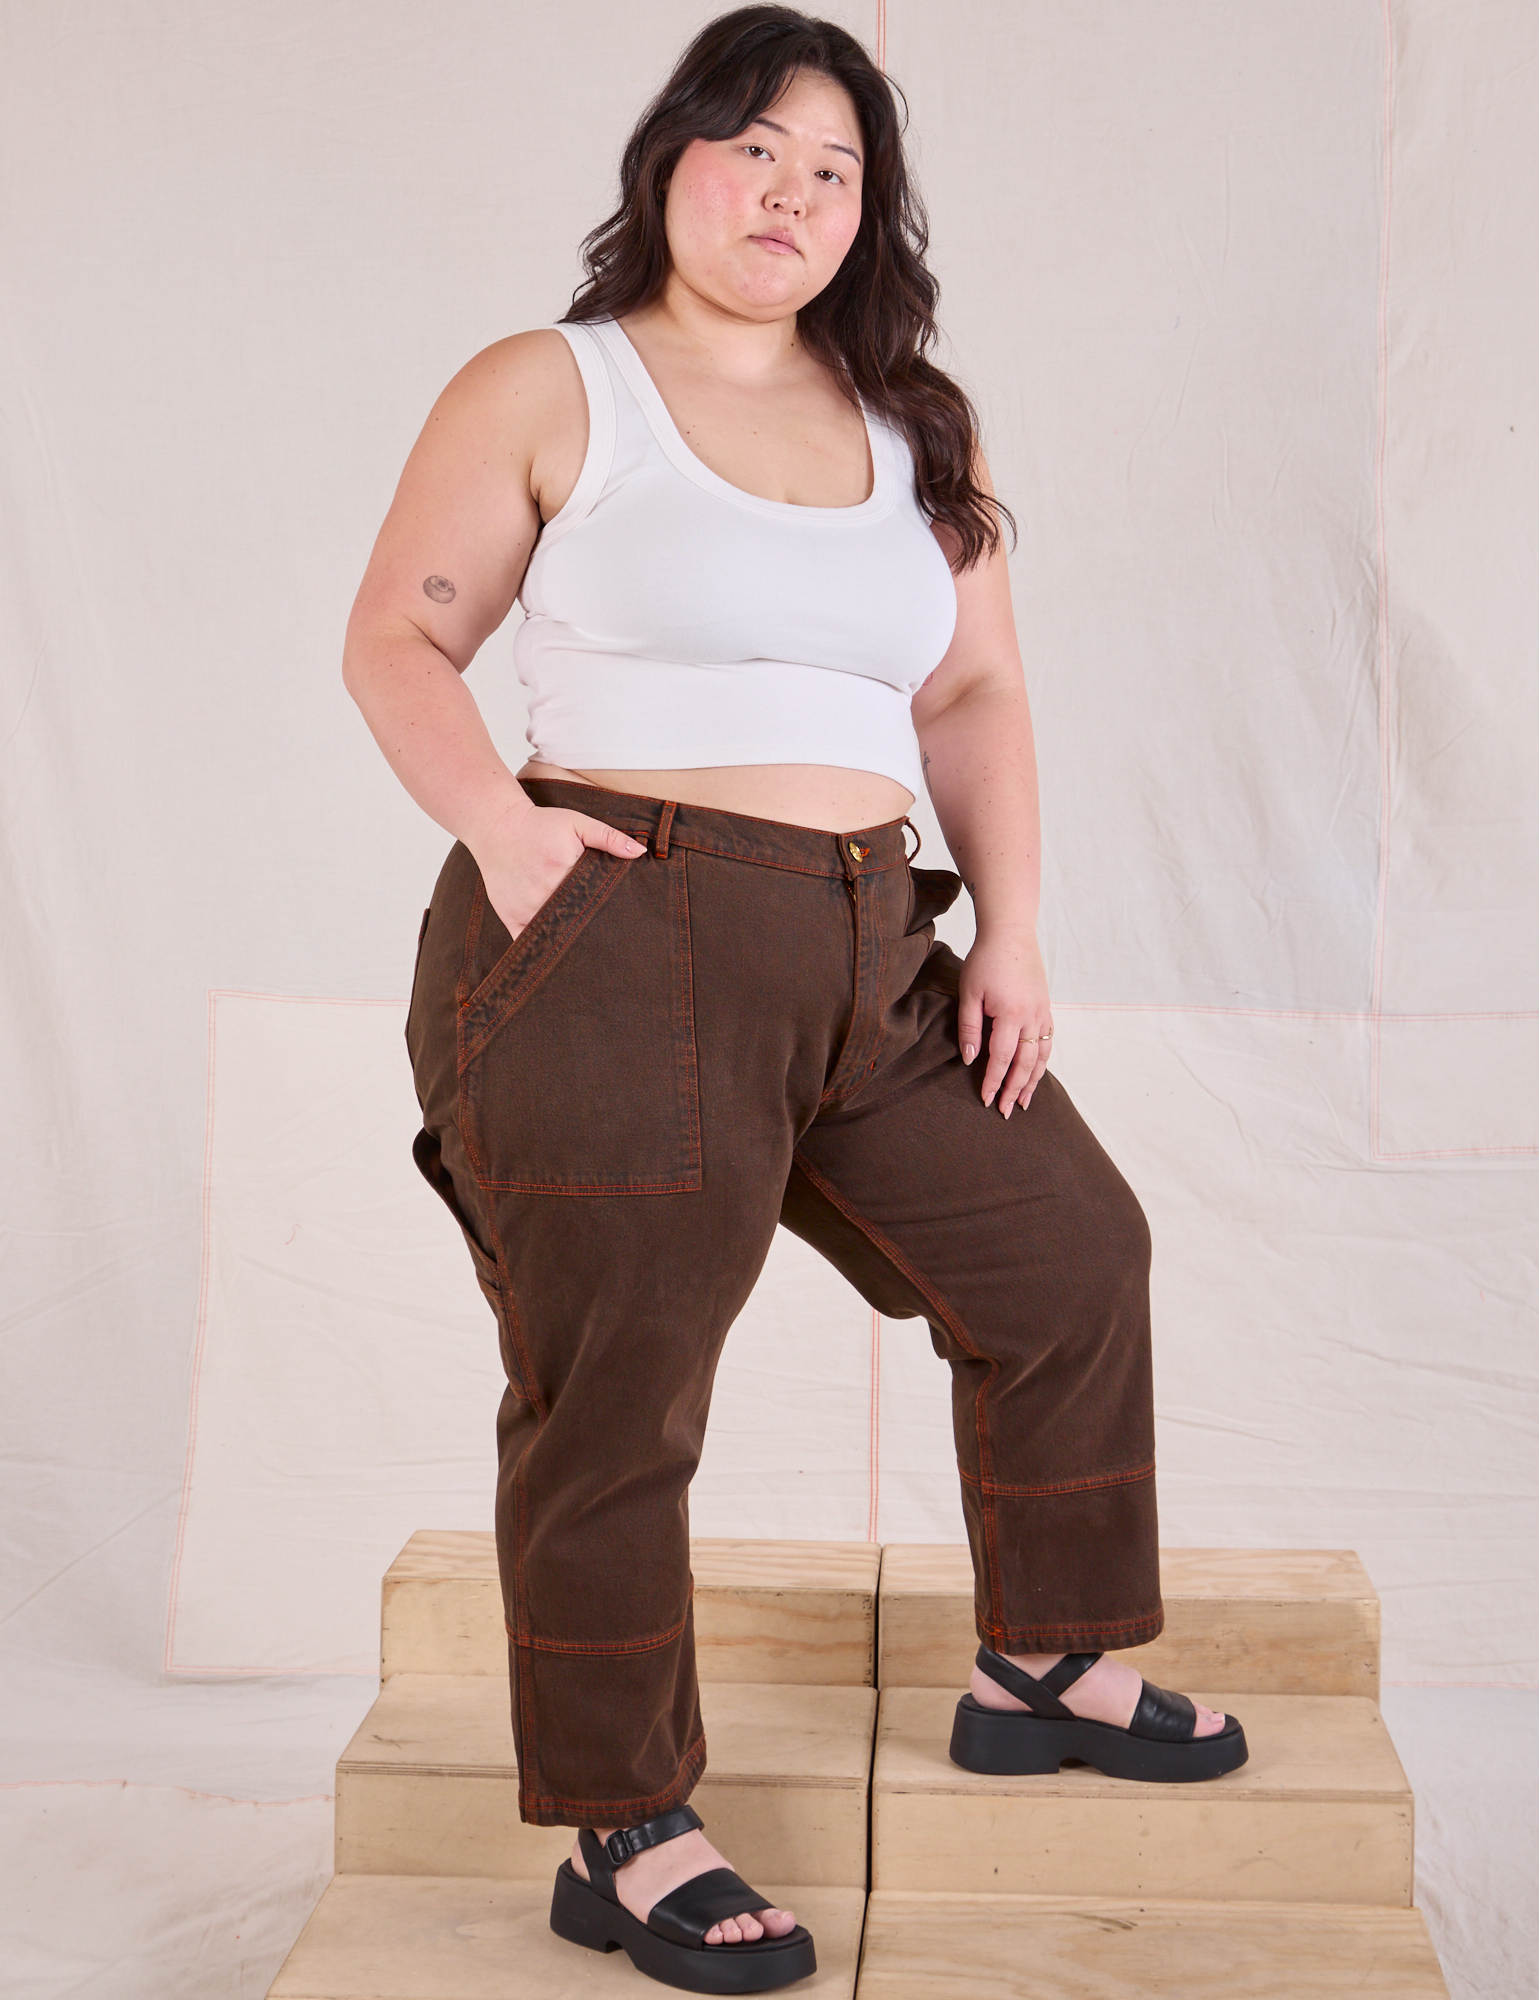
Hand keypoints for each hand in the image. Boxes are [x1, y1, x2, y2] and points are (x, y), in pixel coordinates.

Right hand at [468, 801, 645, 938]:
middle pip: (575, 921)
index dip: (606, 912)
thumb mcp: (576, 823)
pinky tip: (556, 953)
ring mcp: (525, 907)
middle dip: (590, 930)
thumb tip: (639, 852)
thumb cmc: (541, 825)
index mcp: (564, 870)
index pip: (593, 901)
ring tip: (586, 950)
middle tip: (608, 943)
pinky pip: (527, 942)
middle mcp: (543, 892)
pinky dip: (541, 948)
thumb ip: (608, 837)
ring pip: (553, 934)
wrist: (497, 827)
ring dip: (568, 940)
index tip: (618, 922)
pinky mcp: (510, 915)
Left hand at [958, 924, 1052, 1117]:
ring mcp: (1042, 1012)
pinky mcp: (1046, 1006)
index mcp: (1011, 1015)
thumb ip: (970, 1028)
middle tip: (1008, 1111)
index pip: (1002, 1059)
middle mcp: (1032, 1017)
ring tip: (1027, 1101)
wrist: (1011, 933)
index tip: (987, 1100)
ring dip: (1034, 1080)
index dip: (994, 1082)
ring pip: (1042, 1055)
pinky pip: (1048, 1040)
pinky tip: (1037, 1071)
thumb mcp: (969, 993)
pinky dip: (1043, 1060)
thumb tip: (969, 1059)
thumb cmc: (985, 960)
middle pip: (1025, 1063)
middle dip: (1016, 1090)